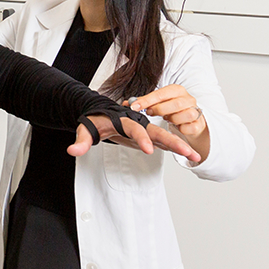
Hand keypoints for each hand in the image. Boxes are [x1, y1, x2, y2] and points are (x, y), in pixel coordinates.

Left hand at [68, 114, 201, 162]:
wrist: (100, 112)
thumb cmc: (94, 120)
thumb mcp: (85, 129)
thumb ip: (80, 141)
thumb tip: (72, 150)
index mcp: (123, 120)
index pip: (134, 130)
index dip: (142, 139)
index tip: (149, 149)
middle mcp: (137, 123)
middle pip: (157, 132)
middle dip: (172, 141)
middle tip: (187, 152)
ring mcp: (144, 129)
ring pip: (164, 137)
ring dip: (180, 146)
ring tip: (196, 157)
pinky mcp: (147, 136)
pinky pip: (164, 141)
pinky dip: (176, 148)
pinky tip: (190, 156)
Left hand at [129, 84, 206, 136]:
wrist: (189, 119)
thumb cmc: (171, 109)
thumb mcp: (158, 102)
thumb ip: (144, 102)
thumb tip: (126, 103)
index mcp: (177, 90)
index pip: (161, 93)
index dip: (146, 100)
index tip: (134, 106)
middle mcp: (188, 99)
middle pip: (175, 104)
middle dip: (159, 110)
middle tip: (150, 113)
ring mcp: (195, 111)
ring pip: (184, 115)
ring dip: (172, 119)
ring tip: (167, 119)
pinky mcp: (199, 124)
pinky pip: (189, 128)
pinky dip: (181, 129)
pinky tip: (177, 127)